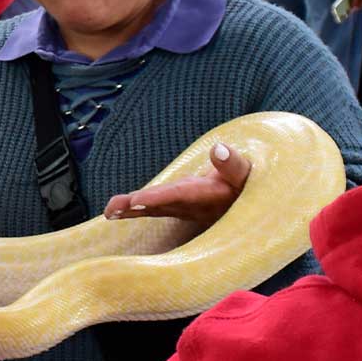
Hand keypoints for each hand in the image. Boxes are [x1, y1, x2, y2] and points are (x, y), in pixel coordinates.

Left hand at [102, 143, 251, 226]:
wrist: (251, 203)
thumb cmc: (249, 183)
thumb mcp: (247, 172)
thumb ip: (232, 163)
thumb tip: (218, 148)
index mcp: (209, 196)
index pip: (181, 195)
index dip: (159, 197)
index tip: (137, 199)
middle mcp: (193, 207)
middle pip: (161, 205)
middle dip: (137, 206)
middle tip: (113, 208)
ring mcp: (184, 209)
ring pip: (154, 209)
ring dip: (130, 210)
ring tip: (109, 211)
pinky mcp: (179, 208)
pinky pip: (154, 209)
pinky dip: (134, 209)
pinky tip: (115, 212)